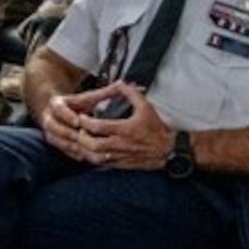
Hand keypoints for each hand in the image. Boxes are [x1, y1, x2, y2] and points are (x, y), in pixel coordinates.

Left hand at [42, 80, 169, 168]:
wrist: (168, 149)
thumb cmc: (156, 128)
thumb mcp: (146, 107)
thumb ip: (131, 94)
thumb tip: (121, 83)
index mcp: (126, 129)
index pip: (99, 127)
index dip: (86, 122)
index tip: (82, 117)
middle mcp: (122, 144)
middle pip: (93, 144)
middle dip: (82, 137)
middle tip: (79, 130)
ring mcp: (121, 156)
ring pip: (96, 157)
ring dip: (85, 150)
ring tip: (83, 141)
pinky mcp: (122, 164)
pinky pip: (103, 164)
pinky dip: (94, 158)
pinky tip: (91, 151)